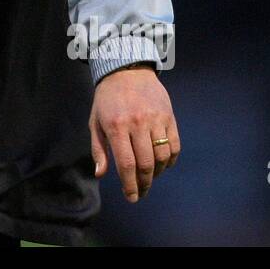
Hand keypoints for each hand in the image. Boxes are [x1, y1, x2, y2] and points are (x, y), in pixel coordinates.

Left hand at [90, 64, 180, 202]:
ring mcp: (155, 119)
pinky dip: (170, 160)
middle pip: (146, 164)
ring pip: (162, 157)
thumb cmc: (107, 99)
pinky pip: (174, 145)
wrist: (127, 70)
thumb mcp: (95, 122)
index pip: (127, 164)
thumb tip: (100, 174)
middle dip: (144, 184)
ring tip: (149, 176)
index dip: (130, 185)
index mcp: (116, 126)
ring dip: (157, 173)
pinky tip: (163, 164)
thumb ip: (98, 149)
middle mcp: (137, 124)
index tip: (131, 197)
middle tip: (141, 192)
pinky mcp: (169, 116)